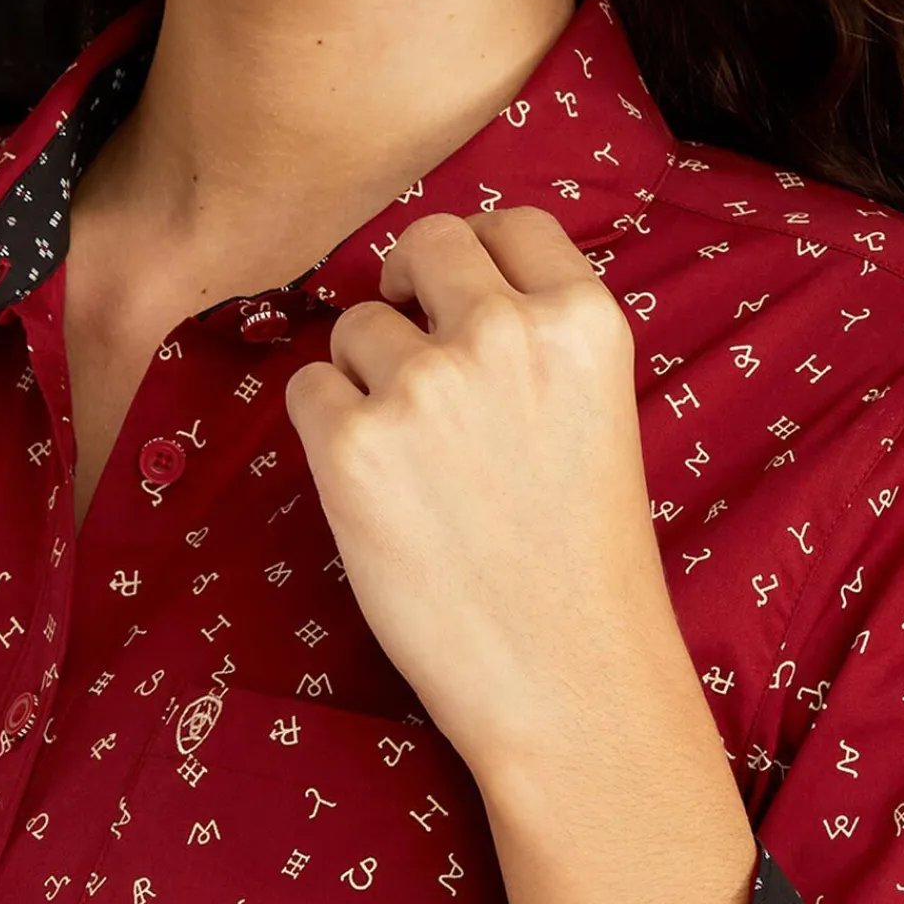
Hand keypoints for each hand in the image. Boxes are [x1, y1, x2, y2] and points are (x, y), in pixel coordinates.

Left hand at [282, 205, 678, 781]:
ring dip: (365, 372)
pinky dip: (325, 428)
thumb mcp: (596, 415)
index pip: (513, 223)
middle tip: (407, 345)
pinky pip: (307, 389)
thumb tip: (440, 288)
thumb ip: (536, 343)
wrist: (570, 680)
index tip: (457, 287)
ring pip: (357, 324)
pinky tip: (373, 487)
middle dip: (408, 286)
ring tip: (411, 459)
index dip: (476, 252)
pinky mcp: (353, 444)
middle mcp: (505, 332)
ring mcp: (425, 384)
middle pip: (425, 243)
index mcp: (584, 322)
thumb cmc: (584, 563)